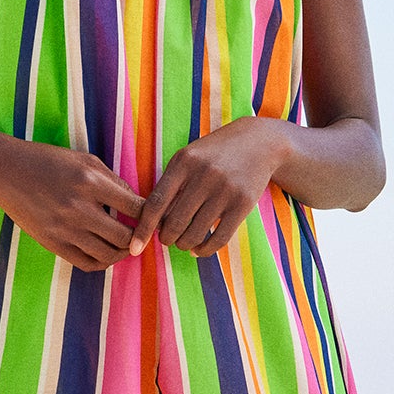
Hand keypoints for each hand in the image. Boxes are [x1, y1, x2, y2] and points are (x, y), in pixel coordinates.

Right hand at [0, 140, 142, 270]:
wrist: (6, 172)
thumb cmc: (48, 161)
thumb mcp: (85, 160)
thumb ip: (114, 181)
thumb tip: (138, 204)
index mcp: (91, 182)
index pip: (135, 207)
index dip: (149, 215)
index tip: (150, 217)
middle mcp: (79, 208)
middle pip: (126, 236)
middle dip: (138, 238)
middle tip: (141, 235)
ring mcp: (65, 229)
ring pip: (109, 255)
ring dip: (123, 252)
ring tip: (126, 246)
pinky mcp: (53, 243)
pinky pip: (87, 263)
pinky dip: (102, 262)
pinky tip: (106, 253)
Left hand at [128, 119, 289, 256]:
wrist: (259, 143)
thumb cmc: (214, 155)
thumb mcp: (189, 158)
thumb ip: (170, 185)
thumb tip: (151, 225)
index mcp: (183, 162)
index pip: (156, 204)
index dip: (143, 230)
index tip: (133, 249)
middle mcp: (203, 175)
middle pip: (174, 223)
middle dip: (166, 238)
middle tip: (168, 239)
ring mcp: (225, 189)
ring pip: (195, 234)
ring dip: (184, 245)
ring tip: (183, 243)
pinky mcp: (243, 203)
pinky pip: (219, 239)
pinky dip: (204, 250)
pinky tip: (199, 249)